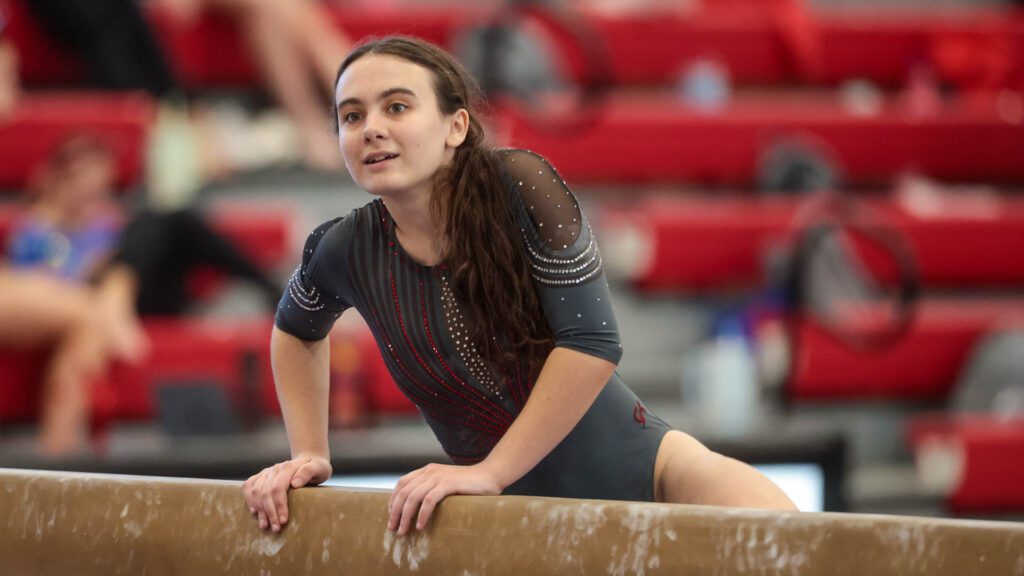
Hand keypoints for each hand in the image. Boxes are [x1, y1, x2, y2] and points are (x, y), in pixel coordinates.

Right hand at [242, 454, 331, 532]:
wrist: (309, 460)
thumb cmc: (316, 468)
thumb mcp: (319, 468)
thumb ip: (308, 472)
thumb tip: (295, 483)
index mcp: (287, 467)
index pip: (278, 488)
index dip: (279, 506)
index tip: (283, 520)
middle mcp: (274, 469)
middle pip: (266, 493)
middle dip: (270, 513)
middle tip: (276, 528)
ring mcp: (266, 472)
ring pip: (256, 492)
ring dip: (260, 511)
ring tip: (265, 525)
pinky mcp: (261, 476)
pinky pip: (248, 487)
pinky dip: (249, 500)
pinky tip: (254, 512)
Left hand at [387, 463, 501, 534]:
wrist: (490, 475)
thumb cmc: (469, 484)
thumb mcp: (445, 483)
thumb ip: (432, 489)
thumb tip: (416, 508)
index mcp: (427, 470)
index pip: (402, 483)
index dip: (393, 500)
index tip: (391, 516)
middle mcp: (430, 471)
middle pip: (404, 492)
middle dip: (395, 512)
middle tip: (394, 528)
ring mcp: (439, 476)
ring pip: (413, 496)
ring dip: (406, 516)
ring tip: (404, 530)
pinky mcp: (449, 483)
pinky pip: (429, 500)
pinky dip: (422, 514)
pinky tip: (421, 525)